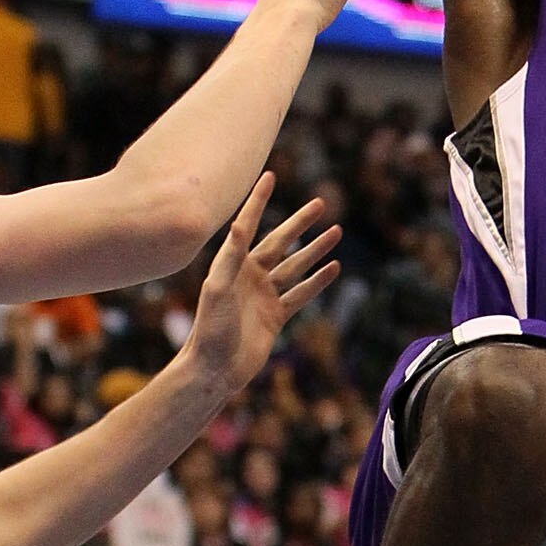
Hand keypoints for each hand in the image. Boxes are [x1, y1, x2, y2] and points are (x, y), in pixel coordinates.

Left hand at [185, 178, 339, 406]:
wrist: (214, 369)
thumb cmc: (209, 329)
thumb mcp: (218, 289)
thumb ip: (230, 257)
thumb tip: (240, 224)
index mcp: (232, 264)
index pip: (248, 225)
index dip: (258, 200)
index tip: (270, 176)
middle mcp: (249, 276)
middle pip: (280, 242)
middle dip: (299, 223)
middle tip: (320, 203)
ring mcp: (264, 296)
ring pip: (295, 266)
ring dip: (315, 250)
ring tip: (336, 232)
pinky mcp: (275, 316)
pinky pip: (300, 294)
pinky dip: (317, 282)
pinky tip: (333, 268)